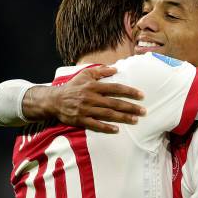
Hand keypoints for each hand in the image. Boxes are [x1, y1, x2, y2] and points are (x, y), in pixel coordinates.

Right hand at [25, 65, 146, 132]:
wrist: (54, 100)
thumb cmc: (73, 86)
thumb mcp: (85, 74)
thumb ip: (100, 71)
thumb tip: (115, 68)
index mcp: (93, 86)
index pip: (115, 88)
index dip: (129, 91)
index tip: (141, 95)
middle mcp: (91, 98)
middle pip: (114, 103)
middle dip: (131, 107)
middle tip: (144, 111)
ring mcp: (86, 110)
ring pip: (108, 114)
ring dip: (122, 117)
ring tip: (135, 120)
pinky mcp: (80, 120)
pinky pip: (95, 125)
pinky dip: (106, 127)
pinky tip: (117, 129)